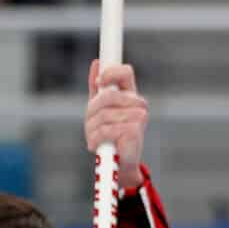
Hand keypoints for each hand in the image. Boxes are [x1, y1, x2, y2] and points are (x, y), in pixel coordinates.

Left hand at [85, 61, 147, 191]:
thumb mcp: (100, 109)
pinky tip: (97, 146)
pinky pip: (106, 129)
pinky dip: (96, 139)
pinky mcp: (135, 130)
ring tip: (94, 139)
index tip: (100, 82)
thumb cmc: (110, 136)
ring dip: (92, 129)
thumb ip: (98, 88)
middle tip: (89, 124)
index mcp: (130, 95)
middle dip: (92, 111)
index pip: (125, 72)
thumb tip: (96, 63)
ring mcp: (139, 117)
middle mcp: (138, 104)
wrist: (120, 164)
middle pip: (107, 96)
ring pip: (103, 115)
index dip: (111, 72)